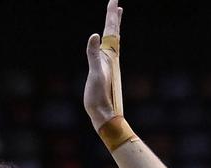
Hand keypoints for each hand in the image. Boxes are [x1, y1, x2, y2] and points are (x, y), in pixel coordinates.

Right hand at [84, 0, 122, 129]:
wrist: (103, 114)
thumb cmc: (99, 96)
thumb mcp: (95, 74)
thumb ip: (94, 54)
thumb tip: (94, 36)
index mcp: (109, 56)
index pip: (111, 31)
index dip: (112, 15)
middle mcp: (110, 59)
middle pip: (114, 34)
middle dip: (114, 18)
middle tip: (116, 4)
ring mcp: (108, 66)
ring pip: (112, 42)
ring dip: (113, 29)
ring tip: (115, 19)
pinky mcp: (104, 73)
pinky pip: (106, 53)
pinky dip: (107, 44)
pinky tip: (106, 46)